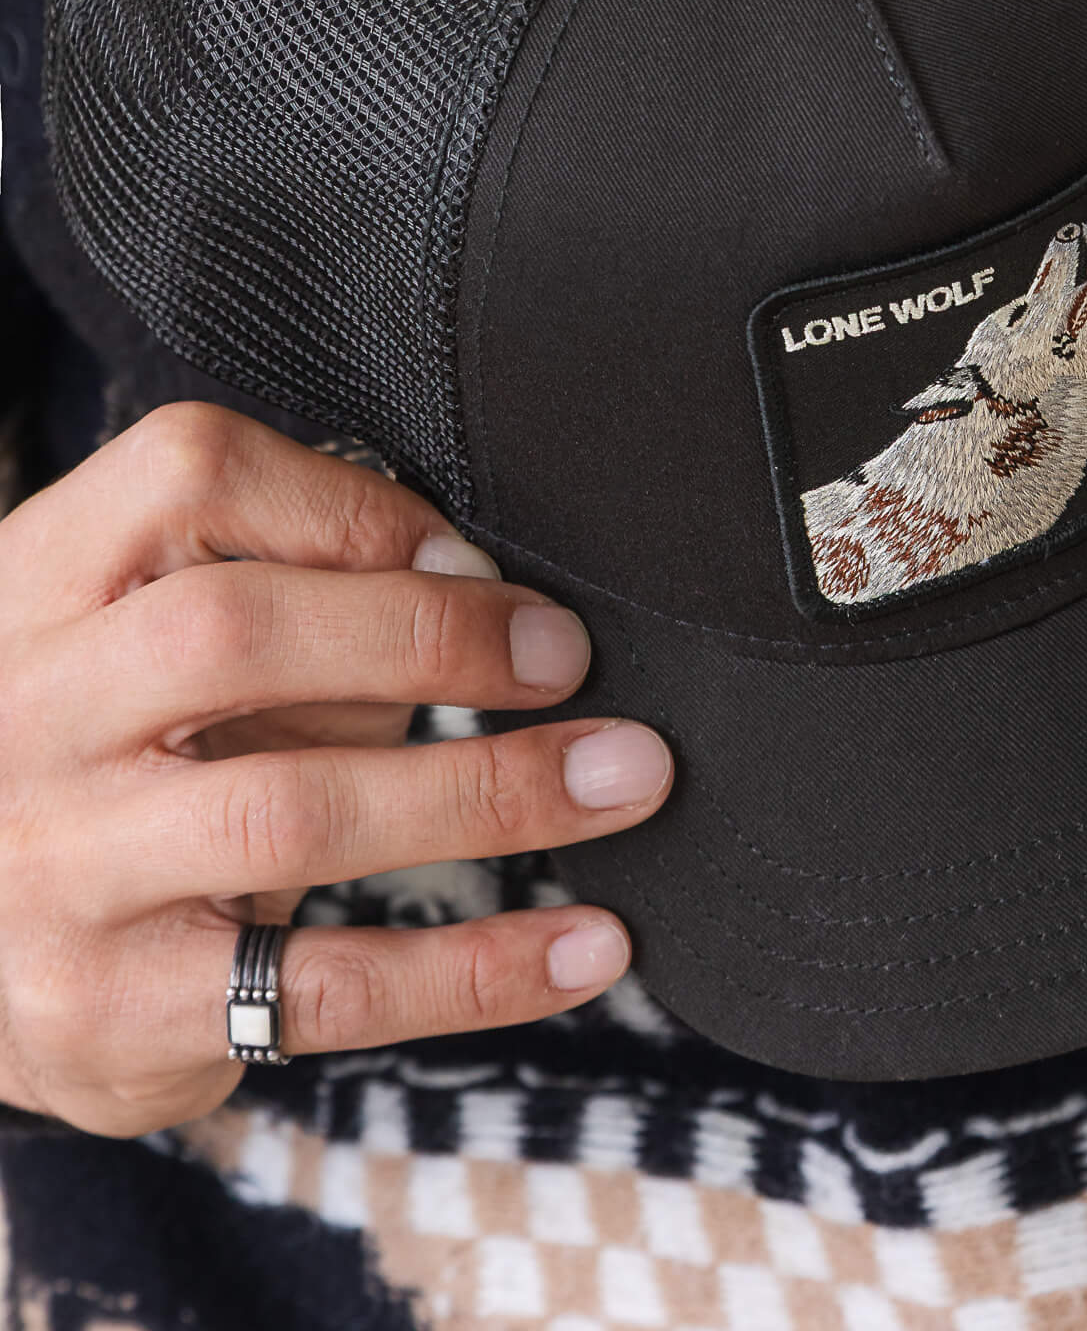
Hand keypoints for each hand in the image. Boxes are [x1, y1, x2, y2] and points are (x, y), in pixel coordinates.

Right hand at [0, 402, 672, 1136]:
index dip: (355, 505)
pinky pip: (323, 985)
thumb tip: (492, 600)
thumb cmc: (116, 751)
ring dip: (491, 790)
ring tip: (624, 778)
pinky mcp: (110, 1012)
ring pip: (289, 808)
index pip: (188, 476)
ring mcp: (56, 871)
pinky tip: (588, 947)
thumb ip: (296, 604)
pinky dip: (478, 968)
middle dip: (431, 635)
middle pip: (233, 633)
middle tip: (568, 657)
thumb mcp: (155, 641)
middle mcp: (25, 715)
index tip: (473, 554)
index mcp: (42, 584)